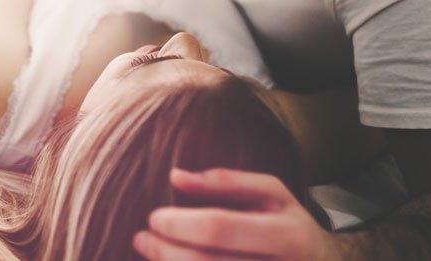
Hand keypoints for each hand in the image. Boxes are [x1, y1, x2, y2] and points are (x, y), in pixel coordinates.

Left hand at [133, 168, 338, 260]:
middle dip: (164, 251)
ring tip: (149, 253)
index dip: (180, 223)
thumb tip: (175, 176)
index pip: (219, 229)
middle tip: (141, 237)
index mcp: (288, 236)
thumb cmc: (289, 225)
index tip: (154, 216)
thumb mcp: (272, 193)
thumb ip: (225, 182)